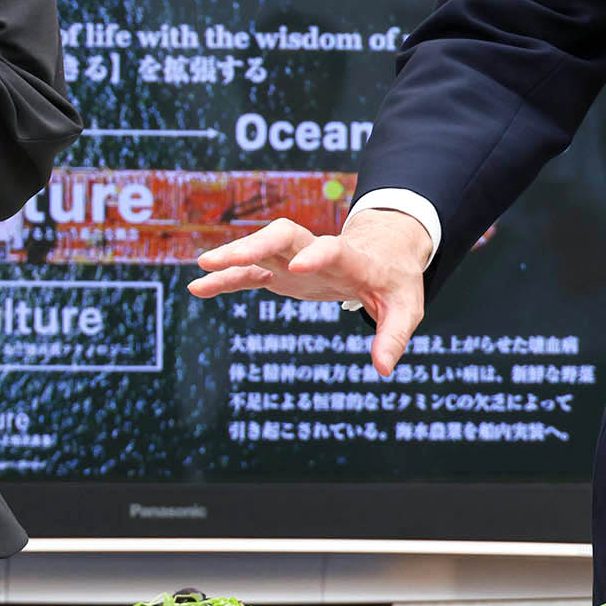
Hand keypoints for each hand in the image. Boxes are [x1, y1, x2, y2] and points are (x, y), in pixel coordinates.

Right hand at [188, 208, 431, 373]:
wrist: (384, 253)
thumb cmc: (395, 281)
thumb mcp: (406, 308)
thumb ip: (394, 335)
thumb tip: (383, 369)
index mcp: (351, 258)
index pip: (332, 249)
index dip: (317, 255)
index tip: (300, 266)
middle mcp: (317, 251)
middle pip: (284, 236)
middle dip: (256, 244)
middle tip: (227, 258)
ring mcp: (296, 260)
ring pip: (261, 248)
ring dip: (233, 256)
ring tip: (202, 267)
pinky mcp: (282, 273)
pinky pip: (250, 273)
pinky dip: (226, 279)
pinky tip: (198, 288)